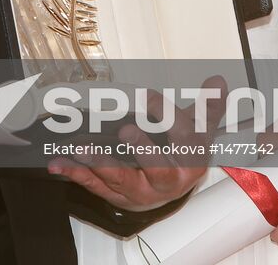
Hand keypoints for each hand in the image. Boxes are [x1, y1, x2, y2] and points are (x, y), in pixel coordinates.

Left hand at [47, 78, 222, 211]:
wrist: (170, 191)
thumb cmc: (181, 155)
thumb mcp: (198, 130)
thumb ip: (207, 107)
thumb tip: (218, 81)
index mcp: (191, 161)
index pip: (184, 138)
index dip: (168, 116)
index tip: (150, 96)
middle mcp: (168, 181)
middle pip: (158, 168)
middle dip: (142, 150)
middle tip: (126, 130)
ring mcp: (142, 191)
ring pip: (122, 179)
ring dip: (100, 163)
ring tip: (81, 147)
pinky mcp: (118, 197)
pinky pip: (96, 186)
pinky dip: (77, 174)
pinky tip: (59, 163)